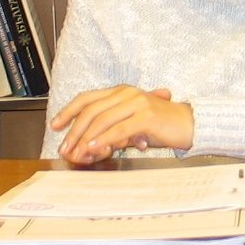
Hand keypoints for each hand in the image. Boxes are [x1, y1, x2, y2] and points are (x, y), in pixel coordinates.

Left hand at [50, 86, 193, 164]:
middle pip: (91, 109)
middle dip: (74, 130)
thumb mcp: (131, 126)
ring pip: (102, 119)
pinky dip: (103, 139)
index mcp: (121, 91)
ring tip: (76, 152)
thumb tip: (88, 146)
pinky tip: (94, 148)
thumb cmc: (160, 126)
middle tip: (64, 147)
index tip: (55, 125)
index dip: (69, 110)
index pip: (88, 97)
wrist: (189, 124)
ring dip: (86, 138)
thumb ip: (111, 131)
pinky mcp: (146, 116)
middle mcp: (127, 93)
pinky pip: (119, 128)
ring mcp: (137, 102)